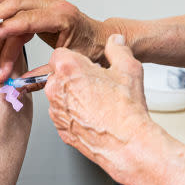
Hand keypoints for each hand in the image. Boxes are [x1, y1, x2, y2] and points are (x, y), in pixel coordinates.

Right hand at [0, 0, 112, 83]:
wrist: (102, 38)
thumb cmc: (90, 51)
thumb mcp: (68, 64)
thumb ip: (42, 75)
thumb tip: (17, 86)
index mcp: (62, 17)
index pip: (25, 22)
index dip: (2, 31)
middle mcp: (52, 4)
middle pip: (15, 8)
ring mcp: (45, 2)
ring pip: (12, 3)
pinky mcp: (39, 4)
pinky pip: (15, 1)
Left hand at [45, 35, 156, 184]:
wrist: (127, 143)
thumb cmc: (126, 109)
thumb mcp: (129, 68)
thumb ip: (118, 49)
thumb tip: (114, 41)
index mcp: (68, 68)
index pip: (60, 54)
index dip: (76, 60)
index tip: (87, 66)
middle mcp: (56, 88)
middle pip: (58, 75)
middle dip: (74, 78)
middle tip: (96, 85)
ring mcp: (56, 110)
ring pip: (60, 96)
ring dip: (73, 97)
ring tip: (97, 103)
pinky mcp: (60, 128)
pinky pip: (64, 115)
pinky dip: (75, 115)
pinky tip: (93, 117)